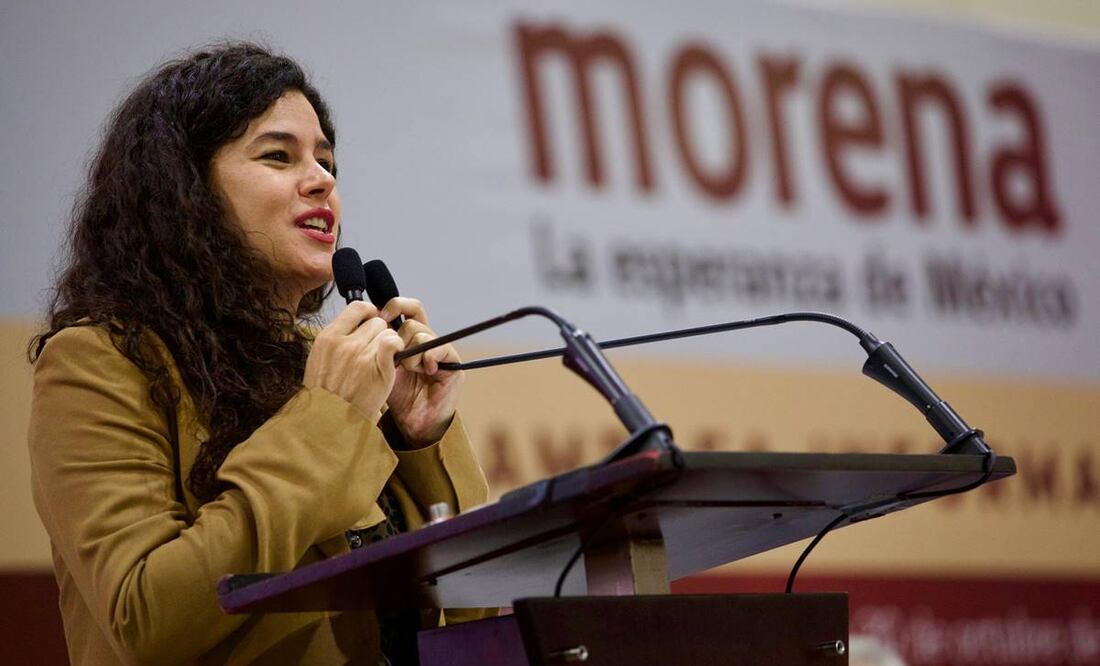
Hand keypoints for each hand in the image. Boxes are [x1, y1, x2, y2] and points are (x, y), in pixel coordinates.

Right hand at [303, 301, 403, 420]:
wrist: (330, 422)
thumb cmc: (326, 395)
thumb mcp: (319, 360)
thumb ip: (336, 340)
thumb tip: (356, 322)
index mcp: (327, 338)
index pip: (357, 308)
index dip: (369, 315)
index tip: (371, 325)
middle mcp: (343, 342)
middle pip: (376, 320)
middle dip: (379, 334)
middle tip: (375, 352)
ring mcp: (360, 354)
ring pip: (387, 332)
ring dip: (388, 345)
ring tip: (380, 362)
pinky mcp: (377, 367)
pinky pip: (393, 342)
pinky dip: (397, 348)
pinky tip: (393, 360)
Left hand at [381, 297, 463, 446]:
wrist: (413, 423)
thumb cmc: (395, 396)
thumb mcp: (380, 366)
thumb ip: (377, 345)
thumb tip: (366, 318)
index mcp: (408, 338)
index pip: (406, 309)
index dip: (394, 306)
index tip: (380, 315)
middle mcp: (426, 341)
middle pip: (414, 318)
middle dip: (400, 336)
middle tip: (396, 358)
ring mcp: (440, 351)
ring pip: (423, 333)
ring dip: (412, 352)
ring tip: (410, 370)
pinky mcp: (453, 364)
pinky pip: (440, 348)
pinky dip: (429, 357)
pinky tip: (426, 370)